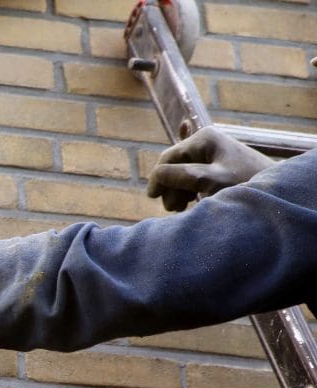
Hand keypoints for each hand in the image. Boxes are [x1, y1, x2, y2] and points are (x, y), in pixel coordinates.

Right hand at [147, 127, 274, 211]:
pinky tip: (186, 191)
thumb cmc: (246, 185)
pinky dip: (188, 184)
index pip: (168, 158)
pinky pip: (193, 172)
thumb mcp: (210, 181)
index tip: (152, 197)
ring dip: (180, 190)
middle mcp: (207, 142)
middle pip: (175, 165)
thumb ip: (180, 176)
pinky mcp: (218, 164)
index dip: (158, 178)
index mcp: (203, 139)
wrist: (277, 192)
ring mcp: (213, 153)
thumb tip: (156, 176)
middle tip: (176, 208)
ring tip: (185, 206)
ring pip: (183, 172)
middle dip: (171, 186)